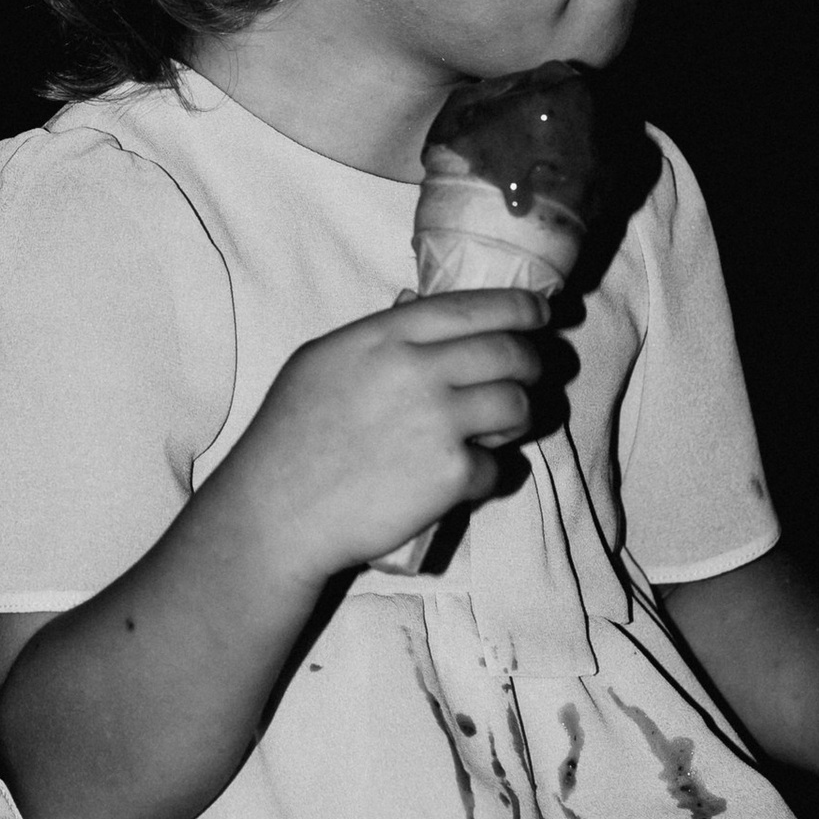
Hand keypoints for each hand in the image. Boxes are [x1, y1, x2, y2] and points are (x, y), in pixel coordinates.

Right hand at [229, 291, 549, 585]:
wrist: (277, 511)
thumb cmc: (289, 436)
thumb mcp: (321, 361)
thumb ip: (377, 335)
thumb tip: (420, 307)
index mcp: (385, 336)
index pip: (475, 307)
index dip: (521, 308)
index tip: (541, 314)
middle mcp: (417, 371)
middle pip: (511, 353)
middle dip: (534, 361)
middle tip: (533, 371)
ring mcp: (439, 423)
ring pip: (519, 406)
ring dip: (520, 416)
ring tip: (500, 427)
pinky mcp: (452, 475)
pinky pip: (500, 467)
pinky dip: (491, 474)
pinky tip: (466, 477)